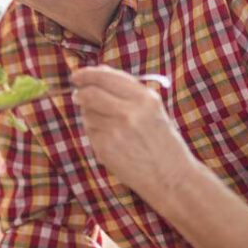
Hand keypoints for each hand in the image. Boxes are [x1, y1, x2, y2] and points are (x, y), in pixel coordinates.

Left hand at [71, 66, 191, 194]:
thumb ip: (127, 90)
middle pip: (90, 94)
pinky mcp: (105, 149)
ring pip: (87, 114)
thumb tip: (98, 70)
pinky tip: (111, 140)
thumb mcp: (153, 109)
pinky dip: (95, 133)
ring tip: (109, 125)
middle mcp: (130, 112)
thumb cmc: (162, 141)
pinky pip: (90, 133)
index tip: (77, 75)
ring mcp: (115, 132)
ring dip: (90, 115)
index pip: (107, 77)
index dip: (88, 74)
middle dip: (80, 92)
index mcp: (145, 98)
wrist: (171, 176)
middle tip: (77, 94)